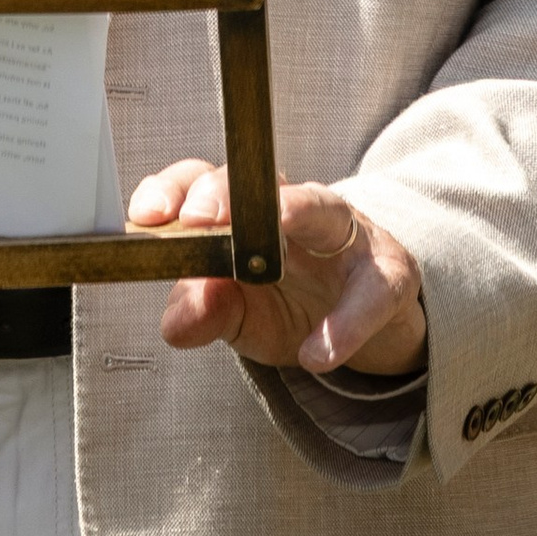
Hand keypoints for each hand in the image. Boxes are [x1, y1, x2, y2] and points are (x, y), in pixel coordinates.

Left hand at [127, 161, 425, 377]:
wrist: (366, 326)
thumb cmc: (292, 304)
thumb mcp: (242, 317)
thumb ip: (207, 311)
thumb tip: (172, 323)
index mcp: (246, 213)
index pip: (203, 182)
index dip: (174, 191)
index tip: (146, 216)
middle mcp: (293, 207)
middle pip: (258, 182)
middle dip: (225, 192)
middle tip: (198, 218)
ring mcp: (346, 233)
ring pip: (322, 207)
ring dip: (295, 211)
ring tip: (272, 232)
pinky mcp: (390, 273)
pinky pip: (373, 289)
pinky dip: (347, 322)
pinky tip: (318, 353)